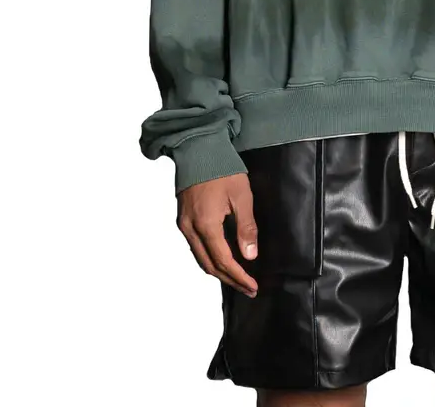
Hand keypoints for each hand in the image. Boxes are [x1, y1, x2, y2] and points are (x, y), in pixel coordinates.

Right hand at [177, 172, 259, 296]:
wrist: (197, 147)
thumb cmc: (221, 167)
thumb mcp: (241, 196)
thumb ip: (246, 227)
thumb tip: (250, 256)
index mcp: (205, 225)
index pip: (223, 261)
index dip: (239, 277)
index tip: (252, 287)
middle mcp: (190, 229)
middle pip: (209, 265)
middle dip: (229, 279)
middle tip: (247, 287)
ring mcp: (183, 224)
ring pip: (199, 258)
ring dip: (217, 270)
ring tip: (236, 277)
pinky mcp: (182, 218)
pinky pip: (194, 246)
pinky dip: (208, 257)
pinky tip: (220, 257)